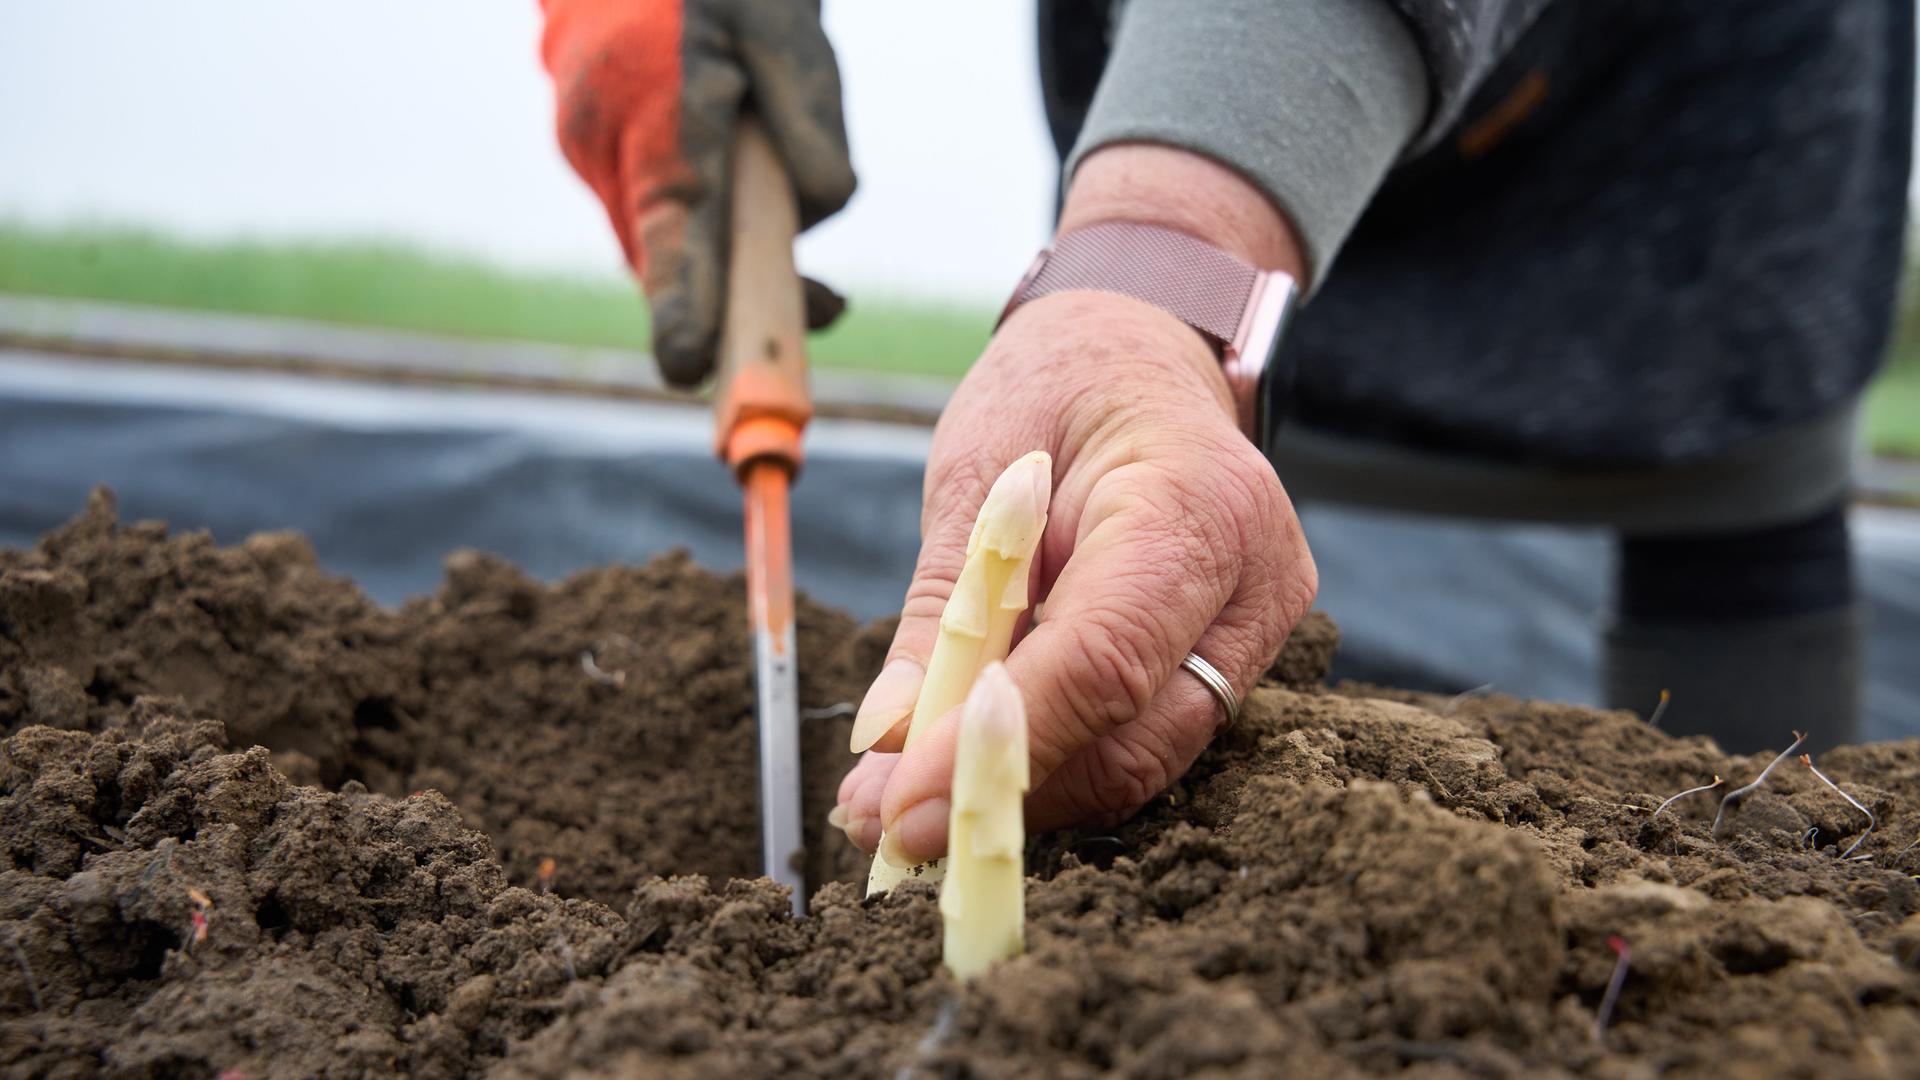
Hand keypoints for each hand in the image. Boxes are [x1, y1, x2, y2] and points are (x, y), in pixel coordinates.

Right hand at [541, 0, 855, 385]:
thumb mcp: (786, 25)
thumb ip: (808, 112)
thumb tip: (819, 204)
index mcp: (654, 110)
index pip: (672, 229)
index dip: (684, 305)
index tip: (691, 366)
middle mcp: (606, 143)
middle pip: (667, 260)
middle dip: (736, 303)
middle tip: (830, 308)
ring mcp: (592, 153)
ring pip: (663, 246)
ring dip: (730, 269)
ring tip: (819, 284)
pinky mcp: (599, 159)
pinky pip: (658, 223)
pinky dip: (707, 239)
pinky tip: (761, 221)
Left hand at [833, 148, 1317, 861]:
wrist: (1139, 351)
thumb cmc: (1058, 386)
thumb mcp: (974, 468)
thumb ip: (940, 605)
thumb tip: (889, 738)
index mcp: (1198, 504)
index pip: (1102, 659)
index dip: (999, 745)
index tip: (900, 806)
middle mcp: (1255, 582)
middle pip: (1134, 738)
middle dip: (1002, 791)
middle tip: (882, 824)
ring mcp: (1258, 630)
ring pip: (1142, 760)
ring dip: (1022, 794)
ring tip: (906, 802)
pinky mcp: (1234, 663)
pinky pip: (1144, 740)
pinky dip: (1056, 764)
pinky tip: (969, 765)